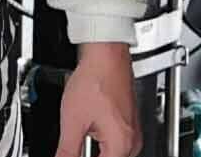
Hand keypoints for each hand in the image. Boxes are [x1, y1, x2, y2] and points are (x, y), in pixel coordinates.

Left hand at [55, 42, 139, 156]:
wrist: (106, 53)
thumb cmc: (96, 78)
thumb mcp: (72, 121)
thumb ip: (67, 152)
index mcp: (122, 144)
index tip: (70, 155)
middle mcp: (132, 141)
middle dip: (90, 154)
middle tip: (73, 148)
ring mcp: (133, 132)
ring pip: (113, 154)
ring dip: (95, 152)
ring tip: (79, 140)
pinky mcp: (129, 123)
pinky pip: (116, 145)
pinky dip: (101, 146)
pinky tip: (87, 136)